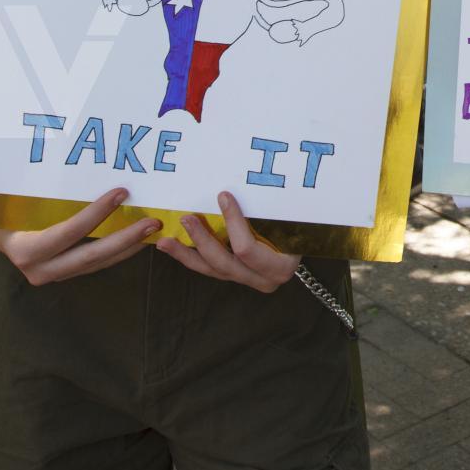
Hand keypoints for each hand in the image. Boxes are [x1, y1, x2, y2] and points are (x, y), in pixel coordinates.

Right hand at [0, 187, 159, 285]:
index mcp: (26, 250)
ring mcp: (55, 274)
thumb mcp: (9, 199)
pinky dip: (120, 250)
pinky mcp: (67, 273)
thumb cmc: (0, 208)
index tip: (121, 192)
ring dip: (129, 246)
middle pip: (90, 256)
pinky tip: (140, 236)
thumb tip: (62, 155)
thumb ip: (32, 187)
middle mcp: (41, 269)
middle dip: (125, 240)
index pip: (68, 232)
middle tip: (153, 222)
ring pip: (99, 263)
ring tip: (154, 228)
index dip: (95, 214)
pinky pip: (98, 263)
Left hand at [157, 190, 298, 290]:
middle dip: (202, 241)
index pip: (247, 249)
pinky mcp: (234, 276)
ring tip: (165, 242)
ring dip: (186, 254)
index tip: (224, 196)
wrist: (303, 241)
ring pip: (211, 270)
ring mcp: (247, 280)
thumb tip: (244, 189)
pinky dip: (190, 257)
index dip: (233, 223)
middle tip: (187, 218)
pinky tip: (174, 246)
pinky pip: (209, 269)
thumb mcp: (290, 219)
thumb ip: (271, 211)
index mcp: (278, 267)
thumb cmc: (299, 225)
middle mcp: (263, 280)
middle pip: (224, 263)